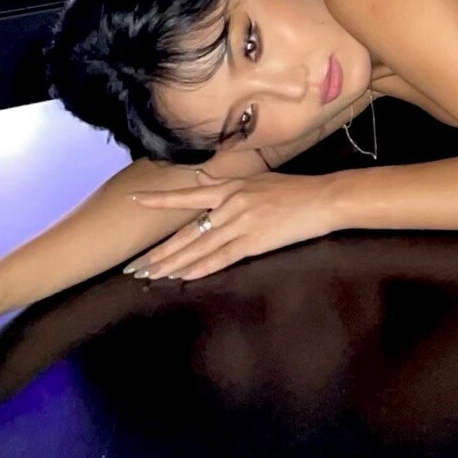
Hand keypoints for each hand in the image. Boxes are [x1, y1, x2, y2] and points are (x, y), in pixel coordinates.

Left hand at [124, 168, 335, 281]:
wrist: (322, 198)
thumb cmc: (292, 190)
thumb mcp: (256, 180)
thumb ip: (225, 185)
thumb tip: (200, 181)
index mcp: (231, 187)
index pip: (188, 194)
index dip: (160, 198)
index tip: (134, 199)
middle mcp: (231, 203)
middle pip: (187, 231)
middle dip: (159, 252)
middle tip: (135, 267)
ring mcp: (241, 223)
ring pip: (198, 248)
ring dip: (172, 265)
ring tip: (151, 276)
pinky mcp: (254, 241)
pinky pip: (221, 258)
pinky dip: (200, 269)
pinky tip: (182, 277)